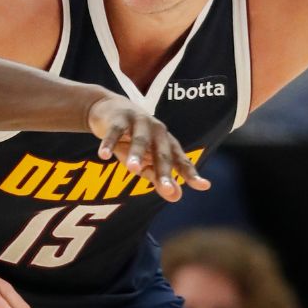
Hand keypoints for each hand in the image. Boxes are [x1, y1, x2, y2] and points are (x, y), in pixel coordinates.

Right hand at [87, 95, 210, 201]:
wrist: (110, 110)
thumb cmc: (132, 140)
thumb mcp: (145, 160)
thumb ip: (159, 178)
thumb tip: (177, 197)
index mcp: (166, 142)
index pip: (180, 160)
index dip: (191, 173)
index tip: (204, 186)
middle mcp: (157, 131)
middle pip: (161, 153)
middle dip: (163, 171)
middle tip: (167, 189)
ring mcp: (138, 122)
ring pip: (139, 140)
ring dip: (136, 154)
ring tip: (133, 169)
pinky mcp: (118, 118)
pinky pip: (114, 132)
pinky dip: (108, 143)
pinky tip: (103, 155)